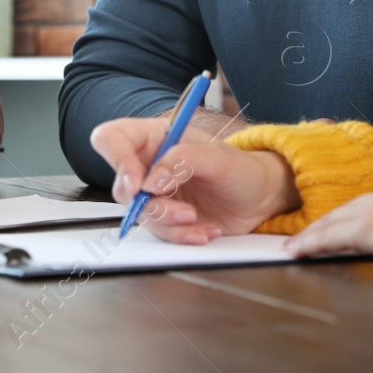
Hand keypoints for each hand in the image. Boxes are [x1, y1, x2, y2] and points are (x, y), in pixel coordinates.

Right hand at [89, 115, 300, 242]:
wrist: (260, 198)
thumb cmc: (241, 168)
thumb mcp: (217, 158)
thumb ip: (182, 160)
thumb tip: (152, 180)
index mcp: (155, 137)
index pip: (112, 139)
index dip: (116, 160)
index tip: (138, 186)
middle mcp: (149, 164)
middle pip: (124, 185)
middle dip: (153, 205)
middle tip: (185, 211)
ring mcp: (156, 192)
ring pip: (141, 213)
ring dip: (170, 223)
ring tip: (199, 221)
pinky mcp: (166, 216)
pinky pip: (159, 231)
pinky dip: (181, 236)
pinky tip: (205, 231)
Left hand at [282, 180, 372, 274]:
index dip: (363, 212)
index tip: (355, 219)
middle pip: (351, 208)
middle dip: (331, 220)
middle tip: (311, 230)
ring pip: (335, 220)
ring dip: (315, 232)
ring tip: (297, 243)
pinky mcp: (366, 228)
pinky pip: (330, 237)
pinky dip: (311, 243)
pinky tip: (296, 252)